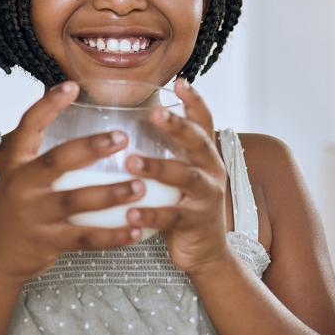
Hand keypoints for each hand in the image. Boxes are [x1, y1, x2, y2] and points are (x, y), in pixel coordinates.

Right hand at [0, 81, 146, 285]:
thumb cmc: (17, 213)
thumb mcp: (19, 181)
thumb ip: (42, 160)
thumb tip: (81, 132)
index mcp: (16, 165)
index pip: (28, 126)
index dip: (48, 104)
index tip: (72, 86)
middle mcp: (22, 186)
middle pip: (57, 161)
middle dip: (90, 147)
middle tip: (123, 137)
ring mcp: (33, 215)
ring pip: (75, 201)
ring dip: (110, 194)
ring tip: (140, 186)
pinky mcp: (46, 242)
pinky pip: (85, 239)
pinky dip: (113, 236)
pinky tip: (137, 231)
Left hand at [124, 77, 233, 275]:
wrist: (206, 252)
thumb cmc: (183, 206)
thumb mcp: (180, 174)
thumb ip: (165, 151)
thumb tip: (123, 125)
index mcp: (205, 155)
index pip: (204, 121)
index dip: (194, 101)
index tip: (180, 82)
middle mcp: (211, 170)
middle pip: (199, 142)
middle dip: (177, 126)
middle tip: (154, 112)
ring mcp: (207, 196)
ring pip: (186, 176)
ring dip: (158, 167)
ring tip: (132, 162)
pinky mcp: (197, 222)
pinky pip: (172, 216)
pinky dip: (151, 213)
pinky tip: (130, 212)